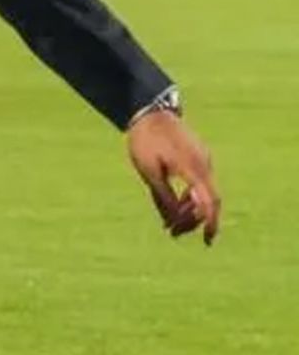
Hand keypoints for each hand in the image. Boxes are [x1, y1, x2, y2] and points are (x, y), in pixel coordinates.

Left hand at [126, 109, 220, 244]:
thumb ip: (163, 197)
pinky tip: (176, 205)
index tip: (207, 242)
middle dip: (195, 221)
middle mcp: (204, 165)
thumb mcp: (149, 172)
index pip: (209, 203)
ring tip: (170, 223)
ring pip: (205, 192)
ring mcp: (203, 160)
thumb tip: (173, 221)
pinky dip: (191, 196)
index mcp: (192, 169)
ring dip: (191, 209)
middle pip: (209, 201)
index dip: (210, 224)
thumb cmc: (145, 141)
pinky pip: (200, 182)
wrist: (150, 112)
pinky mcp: (199, 157)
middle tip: (174, 234)